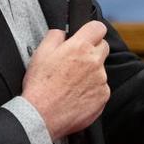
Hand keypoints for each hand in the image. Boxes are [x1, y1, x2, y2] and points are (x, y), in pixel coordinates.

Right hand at [22, 21, 110, 138]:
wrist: (42, 115)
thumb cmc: (39, 86)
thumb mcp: (40, 53)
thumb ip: (55, 36)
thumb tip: (62, 31)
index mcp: (80, 47)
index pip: (98, 28)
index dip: (92, 31)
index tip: (87, 36)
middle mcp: (94, 62)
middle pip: (103, 47)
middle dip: (92, 50)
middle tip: (76, 61)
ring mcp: (101, 80)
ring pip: (101, 70)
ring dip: (91, 73)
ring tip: (71, 84)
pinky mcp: (103, 97)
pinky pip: (101, 88)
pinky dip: (92, 90)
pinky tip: (76, 96)